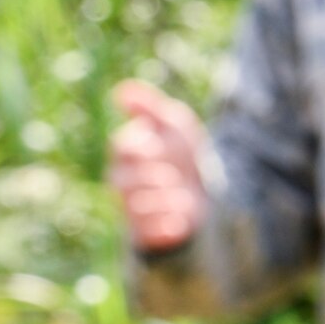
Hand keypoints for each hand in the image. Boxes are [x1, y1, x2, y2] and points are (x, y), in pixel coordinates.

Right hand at [107, 80, 208, 251]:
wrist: (203, 192)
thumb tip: (123, 90)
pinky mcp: (144, 230)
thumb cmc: (182, 155)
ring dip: (163, 201)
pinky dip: (165, 226)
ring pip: (134, 207)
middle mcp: (124, 180)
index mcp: (129, 152)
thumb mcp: (174, 125)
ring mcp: (133, 206)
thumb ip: (150, 108)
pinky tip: (180, 221)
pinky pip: (145, 233)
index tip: (158, 146)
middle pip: (121, 181)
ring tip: (184, 198)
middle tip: (172, 177)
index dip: (142, 148)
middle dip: (151, 178)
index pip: (123, 147)